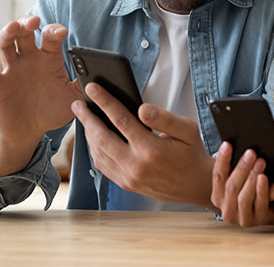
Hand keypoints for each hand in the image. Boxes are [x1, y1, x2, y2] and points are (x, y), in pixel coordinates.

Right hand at [0, 16, 80, 175]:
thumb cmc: (52, 111)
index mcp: (49, 59)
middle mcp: (30, 59)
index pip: (50, 37)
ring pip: (6, 44)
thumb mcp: (74, 99)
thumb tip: (101, 79)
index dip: (54, 31)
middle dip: (28, 23)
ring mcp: (12, 70)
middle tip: (34, 21)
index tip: (61, 32)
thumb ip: (86, 88)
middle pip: (25, 33)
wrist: (30, 132)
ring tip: (13, 28)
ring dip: (7, 33)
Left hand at [72, 83, 214, 207]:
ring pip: (98, 153)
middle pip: (102, 137)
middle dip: (87, 117)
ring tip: (84, 117)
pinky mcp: (126, 184)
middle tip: (77, 103)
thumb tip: (142, 108)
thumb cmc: (192, 153)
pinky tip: (94, 137)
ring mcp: (128, 177)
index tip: (92, 89)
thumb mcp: (187, 129)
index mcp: (151, 149)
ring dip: (88, 133)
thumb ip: (164, 117)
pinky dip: (94, 149)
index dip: (104, 102)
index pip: (121, 120)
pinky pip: (102, 165)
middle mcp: (136, 165)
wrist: (196, 186)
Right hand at [211, 142, 273, 226]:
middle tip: (251, 152)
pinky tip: (264, 178)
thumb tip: (234, 144)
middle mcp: (226, 210)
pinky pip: (259, 204)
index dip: (222, 159)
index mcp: (218, 197)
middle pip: (231, 186)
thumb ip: (236, 168)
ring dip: (252, 177)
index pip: (218, 176)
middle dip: (241, 168)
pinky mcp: (258, 221)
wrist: (271, 207)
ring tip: (260, 161)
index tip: (227, 144)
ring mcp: (242, 218)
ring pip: (243, 197)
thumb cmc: (253, 187)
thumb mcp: (241, 178)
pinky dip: (261, 190)